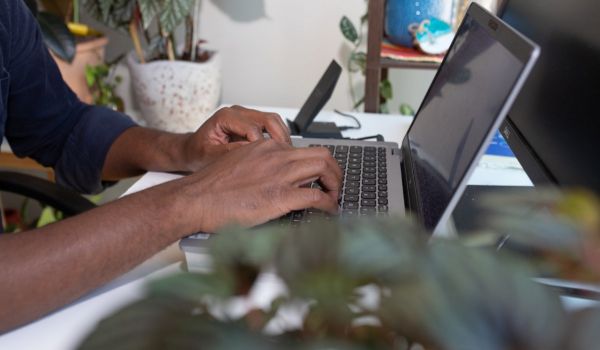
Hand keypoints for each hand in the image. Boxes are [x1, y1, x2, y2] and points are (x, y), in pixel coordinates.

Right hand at [170, 139, 341, 232]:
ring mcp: (279, 175)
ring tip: (334, 198)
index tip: (320, 176)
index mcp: (267, 147)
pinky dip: (329, 204)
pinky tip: (329, 211)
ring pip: (324, 168)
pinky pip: (316, 196)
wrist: (195, 199)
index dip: (318, 164)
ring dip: (336, 184)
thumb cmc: (212, 188)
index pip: (303, 149)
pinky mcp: (280, 196)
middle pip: (322, 154)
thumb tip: (277, 177)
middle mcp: (277, 155)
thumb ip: (261, 165)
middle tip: (335, 186)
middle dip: (335, 171)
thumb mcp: (240, 164)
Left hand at [182, 105, 290, 170]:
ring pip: (273, 120)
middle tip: (284, 156)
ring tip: (284, 154)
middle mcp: (237, 112)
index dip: (260, 146)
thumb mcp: (210, 155)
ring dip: (282, 136)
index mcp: (225, 117)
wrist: (193, 149)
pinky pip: (271, 125)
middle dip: (279, 138)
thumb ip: (230, 152)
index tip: (263, 161)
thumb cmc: (198, 152)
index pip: (253, 128)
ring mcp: (246, 115)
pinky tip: (278, 151)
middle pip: (268, 119)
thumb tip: (252, 152)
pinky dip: (278, 136)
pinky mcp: (251, 121)